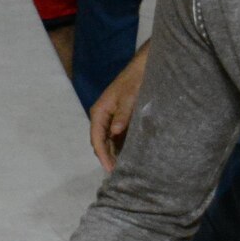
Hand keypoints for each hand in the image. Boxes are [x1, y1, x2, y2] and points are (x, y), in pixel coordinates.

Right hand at [89, 43, 149, 170]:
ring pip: (108, 141)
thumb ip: (123, 114)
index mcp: (99, 111)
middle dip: (107, 157)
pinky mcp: (120, 118)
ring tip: (124, 168)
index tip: (110, 169)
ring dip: (114, 153)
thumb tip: (115, 132)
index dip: (102, 155)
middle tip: (119, 174)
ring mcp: (110, 118)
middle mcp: (102, 116)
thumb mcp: (129, 96)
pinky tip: (130, 155)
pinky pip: (117, 136)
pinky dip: (121, 146)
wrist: (143, 66)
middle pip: (100, 142)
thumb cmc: (135, 79)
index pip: (96, 138)